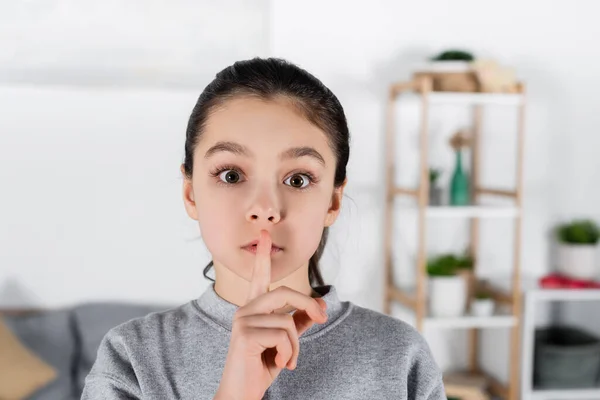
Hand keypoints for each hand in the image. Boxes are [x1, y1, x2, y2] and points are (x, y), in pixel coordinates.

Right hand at [215, 230, 327, 399]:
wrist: (242, 394)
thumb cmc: (261, 366)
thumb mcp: (286, 342)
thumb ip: (298, 322)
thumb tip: (318, 305)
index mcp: (253, 309)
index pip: (260, 278)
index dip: (263, 256)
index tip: (265, 233)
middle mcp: (245, 310)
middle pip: (285, 293)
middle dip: (308, 305)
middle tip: (322, 318)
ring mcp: (242, 320)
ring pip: (288, 321)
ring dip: (296, 346)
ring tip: (288, 360)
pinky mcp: (244, 334)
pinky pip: (284, 335)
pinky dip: (290, 353)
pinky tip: (280, 364)